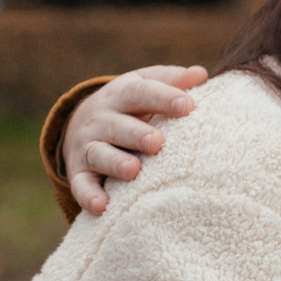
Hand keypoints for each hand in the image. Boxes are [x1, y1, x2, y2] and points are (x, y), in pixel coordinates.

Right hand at [65, 65, 206, 214]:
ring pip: (99, 154)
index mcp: (121, 94)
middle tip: (158, 143)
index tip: (188, 105)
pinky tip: (102, 206)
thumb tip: (200, 73)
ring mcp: (88, 146)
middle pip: (117, 125)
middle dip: (136, 134)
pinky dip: (89, 195)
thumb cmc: (132, 105)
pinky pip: (81, 185)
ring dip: (115, 163)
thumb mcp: (147, 84)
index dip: (163, 97)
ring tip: (134, 170)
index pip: (140, 92)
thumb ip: (172, 81)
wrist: (82, 121)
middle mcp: (101, 119)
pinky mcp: (79, 171)